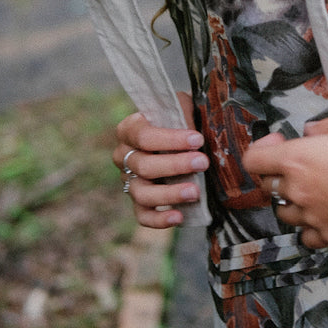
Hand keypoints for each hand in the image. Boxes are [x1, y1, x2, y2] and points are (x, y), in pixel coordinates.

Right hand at [113, 92, 207, 227]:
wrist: (179, 139)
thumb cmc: (180, 119)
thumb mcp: (182, 108)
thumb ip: (185, 115)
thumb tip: (194, 135)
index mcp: (129, 130)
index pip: (143, 136)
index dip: (170, 139)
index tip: (198, 139)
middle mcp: (123, 156)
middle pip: (144, 166)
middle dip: (175, 165)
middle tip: (203, 162)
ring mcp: (129, 181)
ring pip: (142, 193)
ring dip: (170, 193)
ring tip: (195, 191)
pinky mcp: (138, 203)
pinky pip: (143, 216)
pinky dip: (159, 220)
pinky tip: (179, 216)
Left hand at [242, 115, 327, 248]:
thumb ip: (320, 128)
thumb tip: (308, 133)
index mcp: (295, 160)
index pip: (252, 161)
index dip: (261, 150)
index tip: (279, 144)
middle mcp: (297, 191)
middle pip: (267, 187)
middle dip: (278, 174)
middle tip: (301, 166)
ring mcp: (312, 217)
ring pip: (284, 214)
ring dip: (291, 202)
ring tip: (313, 191)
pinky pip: (305, 236)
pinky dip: (309, 227)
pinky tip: (323, 215)